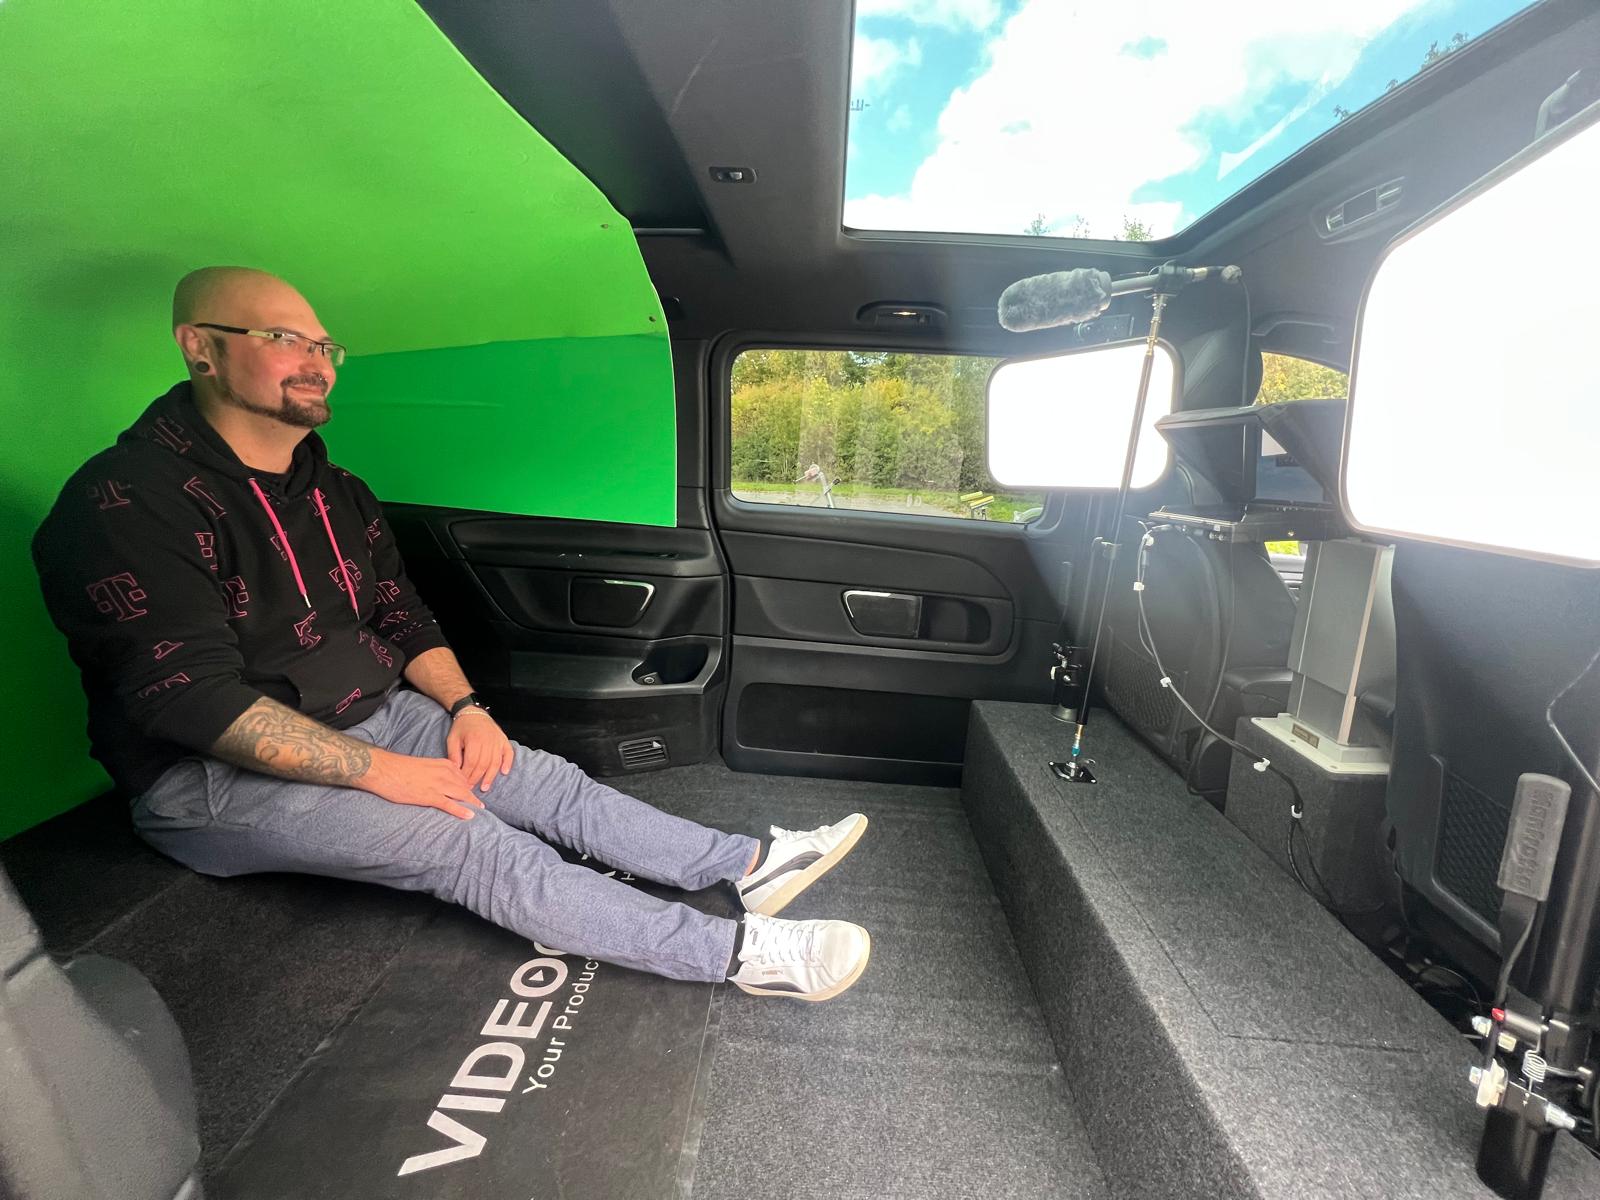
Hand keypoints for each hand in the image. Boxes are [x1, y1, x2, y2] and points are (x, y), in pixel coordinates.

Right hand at [365, 749, 484, 819]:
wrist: (384, 769)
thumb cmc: (399, 768)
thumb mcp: (423, 765)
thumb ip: (435, 771)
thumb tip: (441, 781)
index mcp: (443, 764)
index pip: (463, 776)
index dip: (468, 786)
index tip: (472, 793)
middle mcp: (444, 773)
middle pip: (465, 786)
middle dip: (473, 796)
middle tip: (481, 805)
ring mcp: (438, 785)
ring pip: (461, 795)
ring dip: (472, 804)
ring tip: (480, 811)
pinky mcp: (429, 796)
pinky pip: (449, 804)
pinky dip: (461, 810)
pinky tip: (470, 816)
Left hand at [447, 708, 514, 794]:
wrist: (473, 712)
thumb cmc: (462, 727)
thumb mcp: (452, 739)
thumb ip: (453, 755)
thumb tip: (456, 772)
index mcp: (474, 740)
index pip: (471, 762)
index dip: (467, 775)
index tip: (463, 784)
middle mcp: (488, 741)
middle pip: (484, 764)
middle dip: (477, 778)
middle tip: (471, 789)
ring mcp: (497, 740)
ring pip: (496, 762)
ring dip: (491, 776)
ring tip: (485, 787)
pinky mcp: (503, 740)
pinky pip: (509, 753)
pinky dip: (508, 763)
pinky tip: (504, 772)